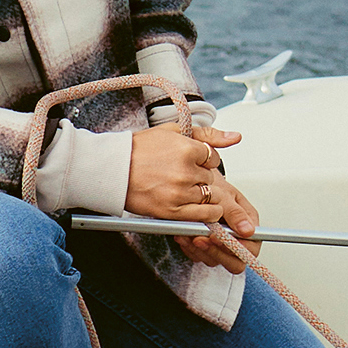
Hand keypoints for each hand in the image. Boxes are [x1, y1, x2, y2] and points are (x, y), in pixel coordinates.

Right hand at [125, 125, 259, 274]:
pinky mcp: (172, 211)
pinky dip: (206, 215)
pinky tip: (196, 208)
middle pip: (213, 180)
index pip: (213, 159)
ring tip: (189, 193)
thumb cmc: (139, 149)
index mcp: (187, 149)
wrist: (112, 170)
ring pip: (212, 200)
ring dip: (206, 198)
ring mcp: (180, 193)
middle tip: (193, 181)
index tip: (193, 164)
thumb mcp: (174, 131)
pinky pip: (204, 217)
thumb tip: (235, 138)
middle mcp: (186, 172)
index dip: (205, 162)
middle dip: (206, 181)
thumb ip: (208, 135)